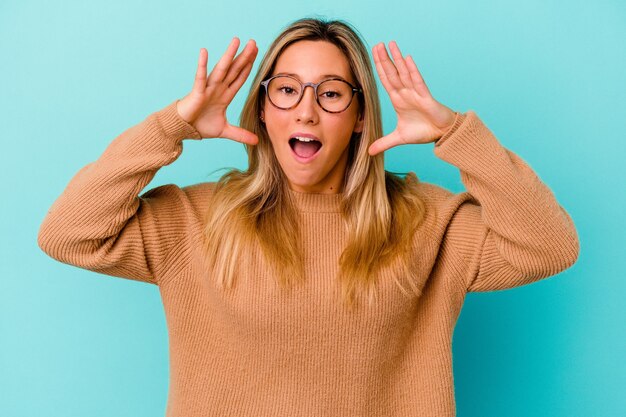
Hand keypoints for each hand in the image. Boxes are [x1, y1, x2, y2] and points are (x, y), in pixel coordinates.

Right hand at [176, 37, 258, 144]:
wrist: (183, 129)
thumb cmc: (200, 125)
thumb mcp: (225, 131)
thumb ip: (240, 134)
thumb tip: (256, 141)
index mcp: (225, 95)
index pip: (240, 77)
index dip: (248, 66)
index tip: (257, 53)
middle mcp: (218, 88)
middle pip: (234, 70)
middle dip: (244, 57)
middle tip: (254, 42)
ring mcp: (208, 89)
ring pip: (221, 69)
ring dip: (228, 55)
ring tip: (236, 41)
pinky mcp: (197, 92)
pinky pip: (200, 77)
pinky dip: (202, 65)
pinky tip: (204, 52)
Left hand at [368, 41, 456, 155]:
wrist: (442, 134)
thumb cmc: (423, 131)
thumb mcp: (399, 138)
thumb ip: (384, 143)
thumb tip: (369, 153)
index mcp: (398, 99)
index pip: (386, 81)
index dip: (379, 68)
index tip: (373, 56)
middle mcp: (406, 93)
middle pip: (392, 73)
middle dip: (384, 59)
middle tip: (377, 44)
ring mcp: (416, 93)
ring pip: (404, 73)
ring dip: (397, 59)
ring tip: (391, 44)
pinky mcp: (426, 97)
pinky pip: (417, 81)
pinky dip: (412, 70)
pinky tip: (406, 58)